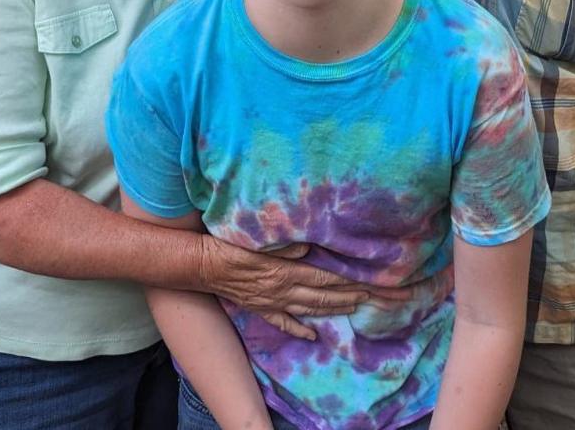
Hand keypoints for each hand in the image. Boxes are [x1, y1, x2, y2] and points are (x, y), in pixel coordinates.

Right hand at [200, 238, 412, 339]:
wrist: (203, 265)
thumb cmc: (230, 244)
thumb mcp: (259, 239)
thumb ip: (285, 245)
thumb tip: (308, 249)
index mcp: (285, 271)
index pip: (323, 279)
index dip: (346, 282)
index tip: (367, 284)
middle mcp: (282, 291)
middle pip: (322, 297)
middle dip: (349, 297)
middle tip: (372, 298)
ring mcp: (271, 302)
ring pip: (308, 310)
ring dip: (332, 310)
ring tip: (353, 309)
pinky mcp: (260, 308)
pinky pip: (284, 322)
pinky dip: (300, 329)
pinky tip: (312, 335)